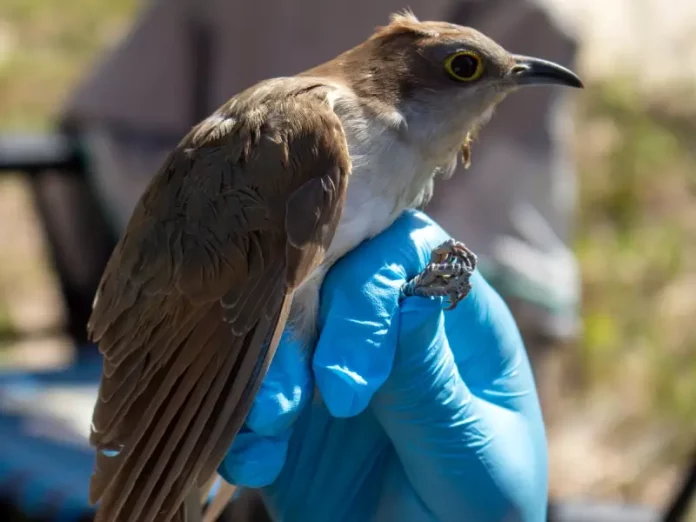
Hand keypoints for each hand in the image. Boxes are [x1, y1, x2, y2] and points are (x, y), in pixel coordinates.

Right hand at [219, 210, 547, 521]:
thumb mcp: (472, 463)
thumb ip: (433, 386)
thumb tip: (408, 298)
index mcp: (453, 323)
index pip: (407, 254)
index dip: (370, 296)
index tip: (351, 384)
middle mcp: (388, 330)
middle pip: (331, 276)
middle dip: (303, 327)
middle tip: (294, 403)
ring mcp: (332, 366)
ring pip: (282, 328)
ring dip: (265, 371)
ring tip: (270, 424)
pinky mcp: (289, 415)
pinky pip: (251, 393)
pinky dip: (242, 420)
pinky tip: (257, 461)